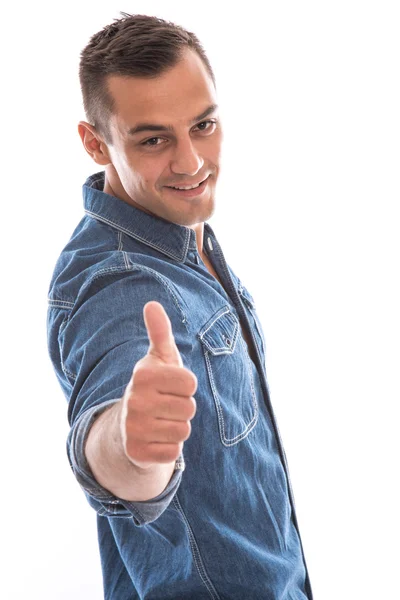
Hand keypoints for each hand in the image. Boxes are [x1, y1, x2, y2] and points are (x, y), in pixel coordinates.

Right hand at [120, 301, 196, 469]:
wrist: (129, 427)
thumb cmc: (154, 387)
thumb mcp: (159, 359)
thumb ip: (160, 332)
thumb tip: (152, 304)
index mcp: (143, 374)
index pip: (191, 383)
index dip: (187, 387)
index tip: (171, 387)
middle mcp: (134, 400)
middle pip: (190, 408)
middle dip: (183, 409)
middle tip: (165, 407)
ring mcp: (133, 427)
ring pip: (183, 431)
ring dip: (177, 429)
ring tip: (161, 422)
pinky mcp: (137, 452)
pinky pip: (174, 452)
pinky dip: (169, 448)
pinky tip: (156, 440)